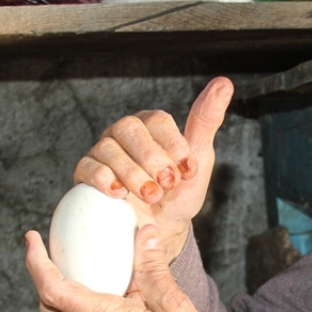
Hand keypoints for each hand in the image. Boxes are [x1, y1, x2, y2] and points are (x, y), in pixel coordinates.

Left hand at [25, 224, 271, 311]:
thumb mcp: (175, 306)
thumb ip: (154, 268)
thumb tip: (145, 233)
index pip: (54, 291)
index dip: (36, 262)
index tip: (32, 239)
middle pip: (51, 308)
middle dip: (42, 276)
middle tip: (48, 250)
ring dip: (65, 290)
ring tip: (83, 265)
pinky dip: (89, 304)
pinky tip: (119, 292)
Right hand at [74, 77, 233, 264]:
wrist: (161, 228)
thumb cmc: (179, 193)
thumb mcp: (199, 158)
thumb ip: (207, 121)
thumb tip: (224, 83)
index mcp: (152, 125)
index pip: (158, 120)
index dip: (174, 146)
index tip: (188, 172)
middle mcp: (125, 132)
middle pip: (130, 129)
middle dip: (152, 159)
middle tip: (168, 184)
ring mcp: (103, 150)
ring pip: (109, 149)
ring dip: (133, 174)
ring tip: (151, 196)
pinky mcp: (87, 172)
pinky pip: (88, 167)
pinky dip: (104, 179)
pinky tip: (120, 194)